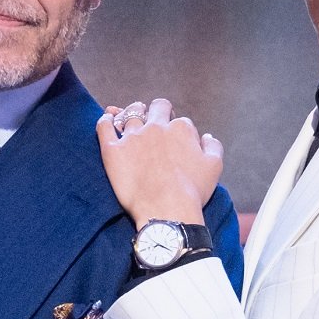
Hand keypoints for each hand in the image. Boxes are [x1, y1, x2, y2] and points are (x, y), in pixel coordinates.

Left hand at [96, 97, 222, 225]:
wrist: (167, 210)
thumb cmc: (193, 191)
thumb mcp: (214, 167)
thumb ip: (213, 146)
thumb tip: (206, 136)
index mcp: (181, 128)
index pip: (179, 120)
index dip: (177, 129)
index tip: (173, 141)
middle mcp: (156, 126)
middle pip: (156, 107)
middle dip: (156, 111)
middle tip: (152, 120)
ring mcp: (133, 137)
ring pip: (129, 114)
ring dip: (129, 113)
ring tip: (126, 118)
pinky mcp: (113, 150)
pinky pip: (104, 127)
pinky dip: (105, 120)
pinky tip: (107, 118)